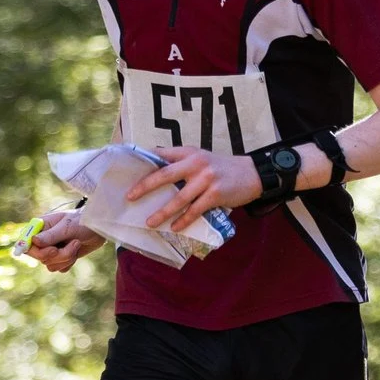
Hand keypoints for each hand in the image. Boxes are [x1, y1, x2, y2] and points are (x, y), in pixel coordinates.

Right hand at [25, 209, 102, 273]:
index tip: (52, 250)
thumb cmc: (83, 222)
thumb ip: (51, 235)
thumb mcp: (67, 227)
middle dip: (58, 254)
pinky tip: (77, 251)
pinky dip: (69, 262)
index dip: (35, 250)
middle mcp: (43, 239)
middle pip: (39, 257)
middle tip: (73, 244)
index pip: (26, 243)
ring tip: (77, 244)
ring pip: (50, 264)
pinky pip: (59, 268)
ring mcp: (51, 249)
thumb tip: (33, 241)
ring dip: (66, 257)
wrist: (99, 229)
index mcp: (40, 227)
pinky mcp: (61, 258)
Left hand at [127, 146, 263, 230]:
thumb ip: (181, 162)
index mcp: (189, 152)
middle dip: (145, 187)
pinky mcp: (215, 194)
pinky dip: (184, 220)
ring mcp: (206, 179)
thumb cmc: (221, 168)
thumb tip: (155, 170)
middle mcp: (196, 163)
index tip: (128, 170)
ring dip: (163, 212)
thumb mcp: (201, 157)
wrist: (251, 174)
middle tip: (131, 197)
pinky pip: (195, 210)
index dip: (144, 161)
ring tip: (150, 222)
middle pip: (165, 175)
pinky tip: (175, 227)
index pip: (162, 155)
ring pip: (179, 198)